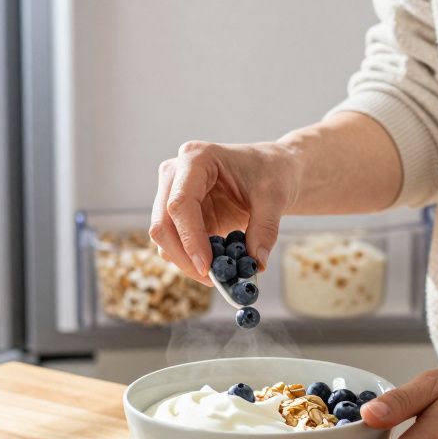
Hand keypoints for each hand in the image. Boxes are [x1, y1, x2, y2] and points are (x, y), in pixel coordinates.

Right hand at [150, 140, 301, 283]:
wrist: (272, 170)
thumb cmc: (271, 173)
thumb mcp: (275, 197)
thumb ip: (265, 229)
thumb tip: (256, 263)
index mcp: (196, 158)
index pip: (180, 203)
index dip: (190, 238)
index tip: (206, 267)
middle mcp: (175, 173)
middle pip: (162, 223)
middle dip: (183, 257)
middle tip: (212, 280)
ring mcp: (172, 193)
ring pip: (163, 238)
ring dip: (186, 261)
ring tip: (221, 272)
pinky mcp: (177, 214)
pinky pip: (175, 244)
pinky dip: (191, 259)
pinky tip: (217, 262)